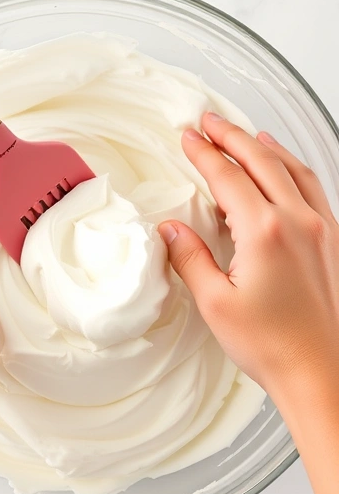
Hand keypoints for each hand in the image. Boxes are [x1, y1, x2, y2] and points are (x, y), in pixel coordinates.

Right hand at [159, 112, 338, 396]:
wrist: (321, 372)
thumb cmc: (271, 344)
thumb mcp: (214, 302)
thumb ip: (190, 258)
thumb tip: (171, 230)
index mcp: (264, 232)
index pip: (228, 177)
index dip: (205, 153)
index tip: (188, 137)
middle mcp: (298, 222)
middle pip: (263, 161)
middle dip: (233, 137)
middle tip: (209, 121)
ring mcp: (322, 230)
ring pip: (294, 170)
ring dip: (265, 147)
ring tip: (247, 135)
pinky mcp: (333, 243)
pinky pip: (313, 189)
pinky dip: (293, 169)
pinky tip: (285, 169)